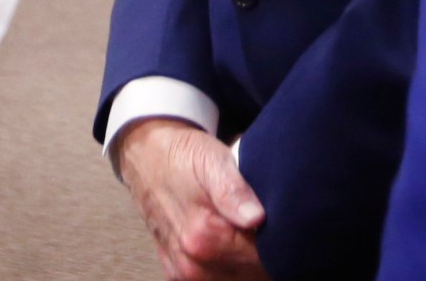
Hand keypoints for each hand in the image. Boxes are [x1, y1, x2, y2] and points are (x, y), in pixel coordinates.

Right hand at [116, 120, 266, 280]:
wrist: (145, 157)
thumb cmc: (182, 157)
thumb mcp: (212, 161)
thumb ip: (233, 191)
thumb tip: (257, 218)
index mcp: (203, 237)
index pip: (264, 259)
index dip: (277, 241)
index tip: (280, 222)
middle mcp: (192, 263)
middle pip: (252, 274)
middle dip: (263, 253)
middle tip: (260, 222)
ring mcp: (183, 272)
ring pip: (237, 279)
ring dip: (246, 262)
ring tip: (244, 231)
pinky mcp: (177, 274)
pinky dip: (228, 268)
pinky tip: (229, 244)